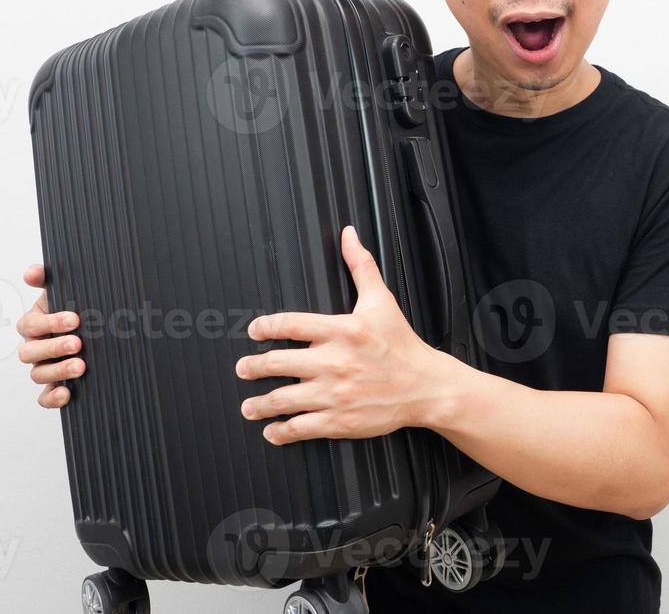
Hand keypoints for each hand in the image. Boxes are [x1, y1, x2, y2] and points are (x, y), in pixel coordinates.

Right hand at [16, 264, 85, 407]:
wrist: (96, 328)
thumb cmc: (77, 309)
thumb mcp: (66, 291)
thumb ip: (48, 279)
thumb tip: (32, 272)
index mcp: (34, 324)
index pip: (31, 324)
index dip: (50, 322)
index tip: (74, 319)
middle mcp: (34, 347)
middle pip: (30, 352)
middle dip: (54, 347)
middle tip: (78, 343)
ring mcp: (43, 368)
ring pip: (38, 374)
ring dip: (57, 371)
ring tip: (81, 366)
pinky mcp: (53, 386)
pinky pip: (45, 397)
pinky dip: (52, 398)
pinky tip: (67, 394)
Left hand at [236, 226, 448, 444]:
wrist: (425, 386)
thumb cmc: (401, 344)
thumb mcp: (381, 300)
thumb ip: (361, 266)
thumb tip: (348, 236)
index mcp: (342, 330)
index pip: (291, 324)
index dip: (266, 327)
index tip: (255, 331)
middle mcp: (335, 362)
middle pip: (278, 363)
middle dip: (253, 368)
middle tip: (243, 368)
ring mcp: (335, 394)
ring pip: (284, 399)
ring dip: (259, 405)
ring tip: (248, 406)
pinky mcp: (340, 420)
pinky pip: (301, 428)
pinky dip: (282, 431)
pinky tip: (273, 431)